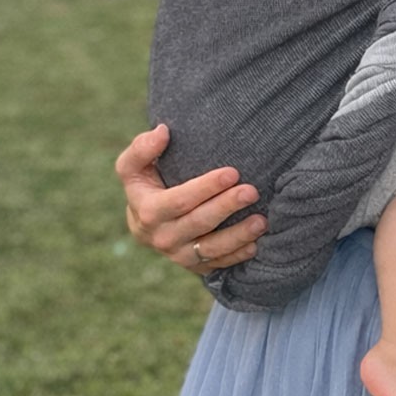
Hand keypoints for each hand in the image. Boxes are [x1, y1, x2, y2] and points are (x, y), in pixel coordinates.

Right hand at [114, 124, 265, 270]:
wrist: (146, 220)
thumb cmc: (145, 183)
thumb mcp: (133, 165)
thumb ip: (142, 148)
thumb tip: (163, 131)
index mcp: (147, 212)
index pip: (179, 200)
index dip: (206, 187)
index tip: (232, 172)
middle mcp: (162, 238)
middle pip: (199, 223)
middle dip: (227, 207)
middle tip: (252, 191)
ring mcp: (178, 255)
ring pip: (211, 249)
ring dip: (238, 236)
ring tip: (261, 221)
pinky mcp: (194, 265)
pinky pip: (217, 263)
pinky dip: (237, 256)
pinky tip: (256, 244)